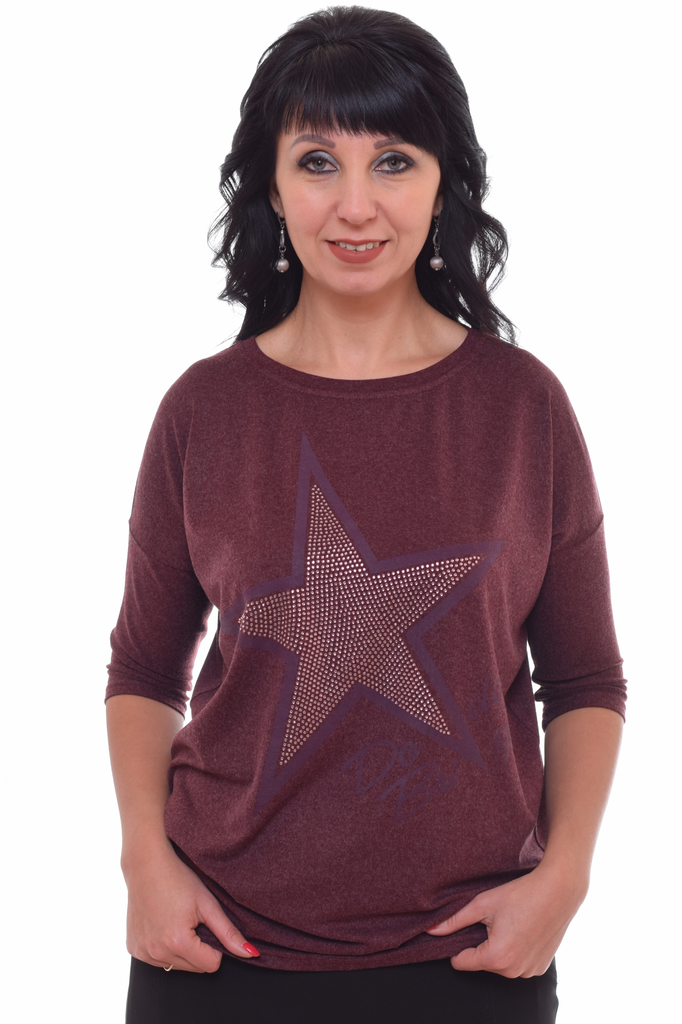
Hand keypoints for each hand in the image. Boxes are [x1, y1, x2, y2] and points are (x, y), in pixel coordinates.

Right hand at [124, 839, 258, 971]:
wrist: (145, 864)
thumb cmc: (178, 879)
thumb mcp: (208, 903)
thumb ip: (229, 933)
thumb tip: (251, 954)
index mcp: (178, 942)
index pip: (211, 965)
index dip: (216, 946)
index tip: (207, 924)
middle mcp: (157, 953)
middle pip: (194, 968)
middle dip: (199, 948)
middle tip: (191, 919)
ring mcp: (142, 953)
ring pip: (176, 965)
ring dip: (182, 949)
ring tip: (176, 920)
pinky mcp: (134, 949)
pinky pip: (158, 959)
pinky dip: (164, 947)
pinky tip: (162, 923)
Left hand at [425, 860, 586, 977]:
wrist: (559, 891)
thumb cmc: (520, 894)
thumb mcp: (482, 904)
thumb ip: (454, 921)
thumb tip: (430, 931)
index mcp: (495, 958)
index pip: (460, 962)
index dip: (459, 944)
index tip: (469, 926)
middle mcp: (513, 972)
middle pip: (481, 962)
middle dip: (482, 943)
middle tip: (496, 920)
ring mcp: (529, 972)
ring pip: (500, 964)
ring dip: (500, 948)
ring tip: (512, 923)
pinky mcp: (541, 968)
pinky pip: (518, 964)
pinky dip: (517, 951)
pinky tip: (525, 930)